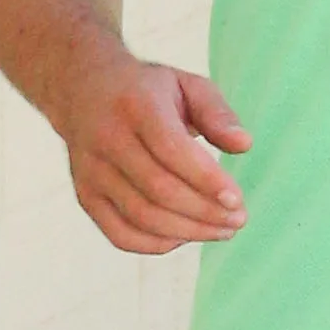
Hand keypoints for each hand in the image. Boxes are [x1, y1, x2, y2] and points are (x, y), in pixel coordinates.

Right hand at [64, 53, 250, 253]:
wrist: (84, 92)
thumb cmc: (148, 92)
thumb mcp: (187, 85)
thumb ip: (218, 113)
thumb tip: (244, 144)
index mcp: (136, 105)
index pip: (171, 149)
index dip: (206, 179)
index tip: (237, 200)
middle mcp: (107, 138)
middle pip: (159, 189)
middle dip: (205, 212)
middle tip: (238, 220)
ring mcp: (91, 170)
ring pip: (142, 216)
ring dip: (189, 231)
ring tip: (222, 230)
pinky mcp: (85, 195)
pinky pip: (121, 234)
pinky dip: (158, 244)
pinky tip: (185, 236)